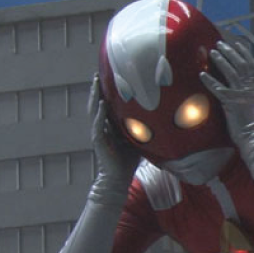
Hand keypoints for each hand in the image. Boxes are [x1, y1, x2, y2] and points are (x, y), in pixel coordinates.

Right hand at [88, 74, 139, 195]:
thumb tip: (159, 116)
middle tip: (96, 73)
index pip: (106, 105)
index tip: (108, 77)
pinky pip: (98, 124)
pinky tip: (102, 103)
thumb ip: (141, 128)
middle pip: (97, 104)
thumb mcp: (137, 139)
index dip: (106, 92)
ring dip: (94, 96)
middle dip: (96, 89)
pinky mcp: (98, 141)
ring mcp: (98, 134)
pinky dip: (99, 113)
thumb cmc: (128, 161)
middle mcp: (101, 127)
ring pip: (94, 111)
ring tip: (95, 82)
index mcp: (109, 126)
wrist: (118, 179)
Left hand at [200, 41, 253, 146]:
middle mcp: (250, 88)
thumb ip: (246, 92)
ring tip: (212, 52)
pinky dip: (210, 81)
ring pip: (231, 72)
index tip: (237, 43)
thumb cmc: (250, 123)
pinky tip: (202, 75)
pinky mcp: (231, 104)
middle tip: (219, 44)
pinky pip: (219, 89)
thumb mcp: (251, 104)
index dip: (244, 52)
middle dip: (230, 52)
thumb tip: (239, 84)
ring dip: (221, 61)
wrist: (253, 137)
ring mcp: (241, 95)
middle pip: (241, 64)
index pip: (251, 65)